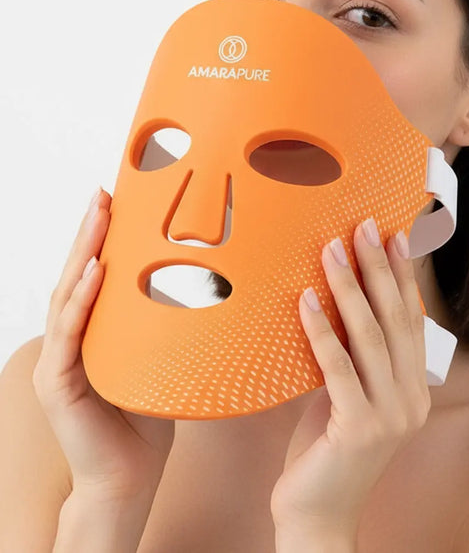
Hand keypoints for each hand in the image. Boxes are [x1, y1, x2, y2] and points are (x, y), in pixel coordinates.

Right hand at [32, 188, 174, 501]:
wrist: (130, 476)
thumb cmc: (149, 416)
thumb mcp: (162, 358)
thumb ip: (167, 326)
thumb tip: (206, 286)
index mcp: (93, 332)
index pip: (94, 275)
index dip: (102, 237)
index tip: (116, 198)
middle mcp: (71, 340)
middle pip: (77, 275)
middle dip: (90, 232)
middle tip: (104, 194)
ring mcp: (60, 361)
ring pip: (68, 296)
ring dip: (83, 253)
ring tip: (99, 217)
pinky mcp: (58, 384)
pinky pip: (71, 335)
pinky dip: (82, 301)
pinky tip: (95, 273)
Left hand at [270, 220, 430, 535]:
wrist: (318, 514)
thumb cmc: (326, 447)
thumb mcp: (347, 391)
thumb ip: (352, 354)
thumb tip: (333, 297)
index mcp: (414, 387)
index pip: (411, 319)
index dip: (403, 275)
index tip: (393, 235)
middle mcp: (411, 398)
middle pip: (396, 319)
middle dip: (379, 267)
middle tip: (364, 226)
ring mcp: (390, 415)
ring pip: (370, 336)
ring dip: (349, 288)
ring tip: (332, 249)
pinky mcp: (360, 429)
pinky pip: (338, 368)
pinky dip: (321, 330)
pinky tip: (305, 299)